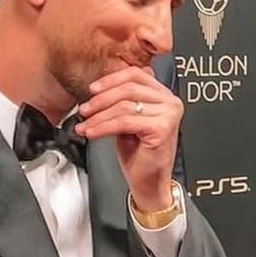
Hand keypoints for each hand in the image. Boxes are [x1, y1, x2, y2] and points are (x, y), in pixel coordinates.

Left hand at [76, 65, 181, 212]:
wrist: (149, 182)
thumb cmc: (140, 154)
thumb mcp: (128, 120)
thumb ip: (123, 101)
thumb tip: (101, 86)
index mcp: (164, 96)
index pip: (136, 74)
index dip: (111, 79)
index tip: (92, 90)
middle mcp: (170, 102)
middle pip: (129, 88)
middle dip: (101, 99)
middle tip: (84, 110)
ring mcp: (168, 115)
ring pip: (124, 106)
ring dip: (99, 116)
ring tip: (85, 125)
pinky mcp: (161, 129)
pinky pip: (124, 122)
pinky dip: (103, 127)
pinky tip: (92, 133)